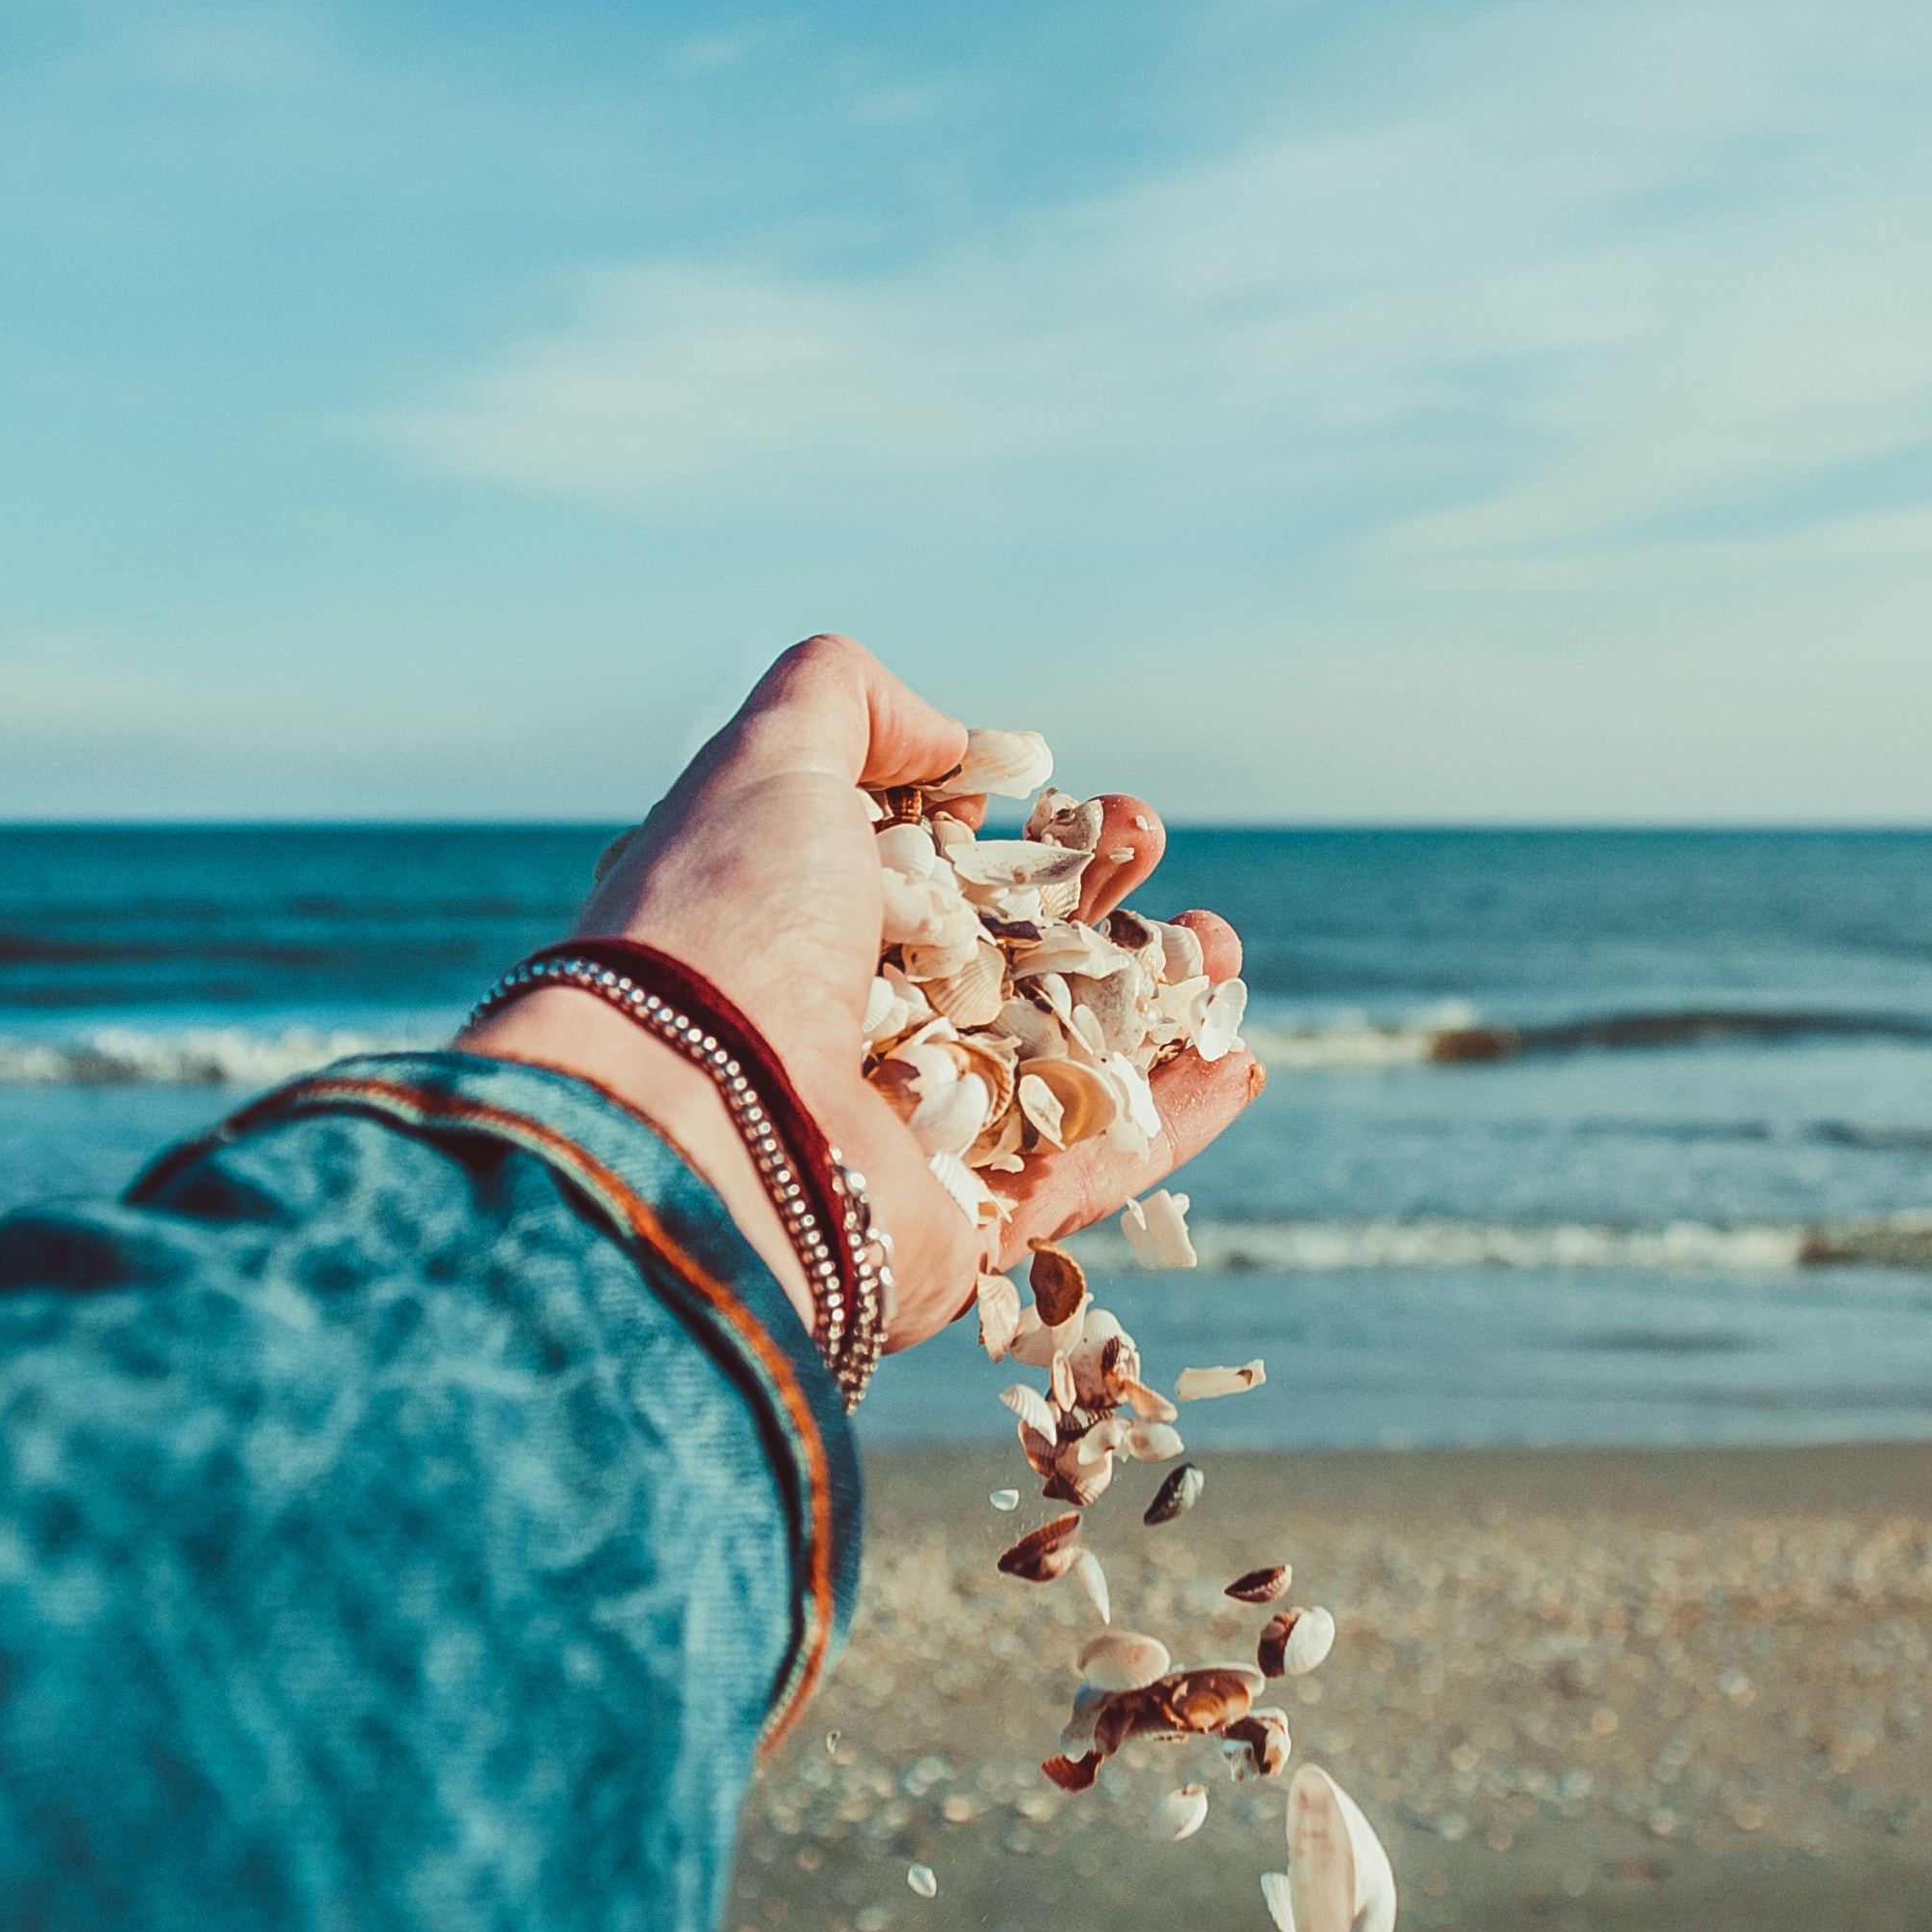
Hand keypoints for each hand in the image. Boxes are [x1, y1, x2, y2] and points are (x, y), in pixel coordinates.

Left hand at [456, 635, 1261, 1347]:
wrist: (694, 1127)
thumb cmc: (722, 932)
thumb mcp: (765, 763)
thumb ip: (844, 698)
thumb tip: (950, 740)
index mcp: (789, 934)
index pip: (920, 877)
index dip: (1004, 831)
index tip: (1068, 795)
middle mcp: (844, 1039)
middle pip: (1001, 958)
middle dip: (1091, 891)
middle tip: (1148, 830)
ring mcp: (905, 1141)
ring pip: (1057, 1063)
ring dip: (1152, 1000)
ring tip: (1224, 941)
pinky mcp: (962, 1233)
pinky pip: (1089, 1174)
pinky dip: (1168, 1123)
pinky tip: (1237, 1060)